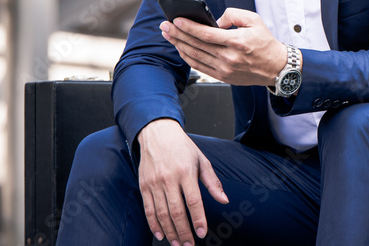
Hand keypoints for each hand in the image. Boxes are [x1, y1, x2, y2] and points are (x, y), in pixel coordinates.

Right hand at [137, 118, 227, 245]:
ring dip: (170, 231)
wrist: (157, 133)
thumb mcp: (202, 160)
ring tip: (177, 243)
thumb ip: (213, 182)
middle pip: (177, 212)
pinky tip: (161, 234)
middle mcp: (169, 179)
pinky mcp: (143, 186)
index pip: (194, 201)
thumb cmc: (182, 147)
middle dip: (184, 231)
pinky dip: (154, 224)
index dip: (198, 219)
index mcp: (186, 172)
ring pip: (161, 214)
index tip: (202, 232)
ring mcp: (154, 183)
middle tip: (190, 244)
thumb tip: (224, 199)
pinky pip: (148, 210)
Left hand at [160, 8, 286, 85]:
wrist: (275, 67)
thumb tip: (215, 20)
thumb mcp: (255, 20)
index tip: (176, 20)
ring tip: (168, 35)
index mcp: (237, 42)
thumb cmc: (265, 42)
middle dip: (177, 34)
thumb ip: (233, 14)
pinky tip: (180, 48)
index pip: (207, 34)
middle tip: (164, 25)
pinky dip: (187, 57)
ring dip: (179, 45)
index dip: (189, 27)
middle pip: (196, 45)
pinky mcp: (223, 77)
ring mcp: (225, 69)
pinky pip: (199, 66)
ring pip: (195, 56)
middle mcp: (229, 57)